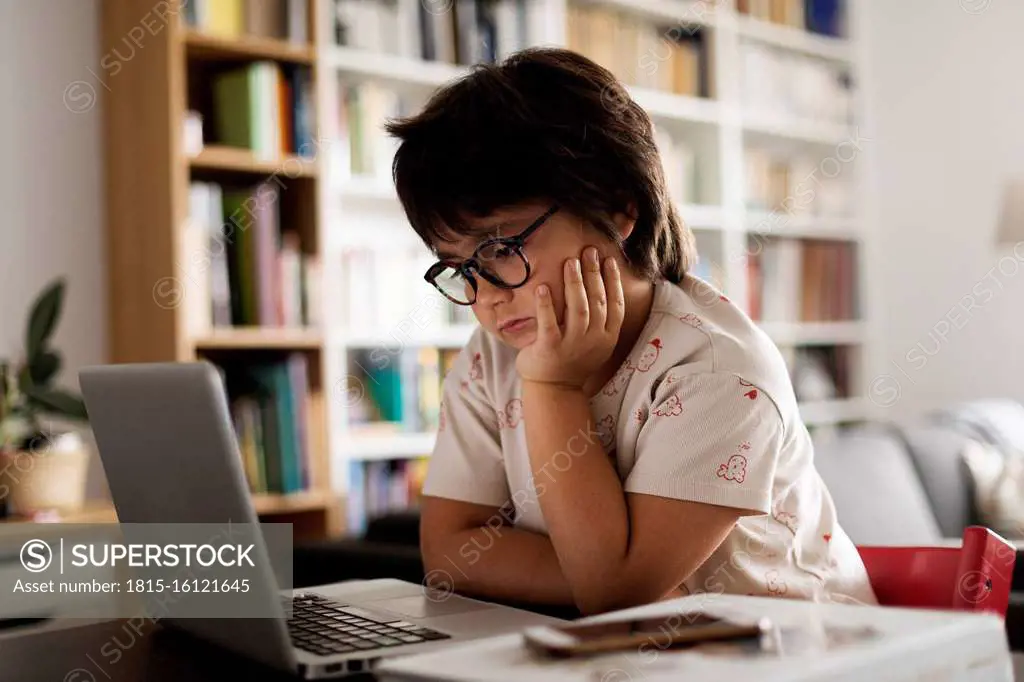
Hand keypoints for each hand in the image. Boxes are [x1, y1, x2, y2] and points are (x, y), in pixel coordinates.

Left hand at [515, 246, 625, 388]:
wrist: (554, 390)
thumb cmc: (573, 361)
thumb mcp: (596, 343)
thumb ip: (601, 320)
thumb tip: (601, 284)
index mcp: (607, 337)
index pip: (615, 304)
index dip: (613, 280)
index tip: (609, 259)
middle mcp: (593, 340)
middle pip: (597, 301)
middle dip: (594, 274)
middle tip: (589, 251)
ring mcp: (572, 345)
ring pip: (579, 308)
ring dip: (575, 283)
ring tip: (570, 262)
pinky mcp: (550, 348)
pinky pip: (548, 323)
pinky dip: (546, 304)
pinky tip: (542, 287)